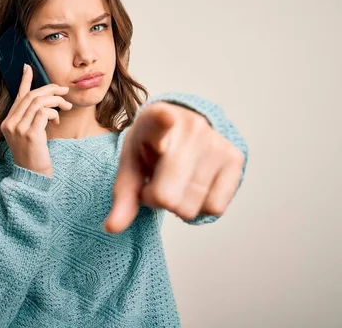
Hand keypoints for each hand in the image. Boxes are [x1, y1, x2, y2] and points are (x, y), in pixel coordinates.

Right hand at [0, 64, 72, 177]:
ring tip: (65, 107)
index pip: (17, 97)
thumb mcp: (30, 135)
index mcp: (8, 123)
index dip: (24, 81)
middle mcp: (10, 124)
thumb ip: (32, 118)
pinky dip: (54, 112)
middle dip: (50, 90)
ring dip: (56, 101)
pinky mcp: (30, 134)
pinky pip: (44, 113)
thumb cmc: (35, 156)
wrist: (33, 177)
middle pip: (31, 96)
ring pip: (39, 102)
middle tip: (64, 91)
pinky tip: (58, 119)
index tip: (28, 68)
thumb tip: (45, 101)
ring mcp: (18, 129)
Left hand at [104, 102, 244, 232]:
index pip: (160, 121)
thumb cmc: (149, 148)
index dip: (162, 121)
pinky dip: (200, 206)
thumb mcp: (130, 165)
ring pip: (190, 207)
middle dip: (156, 199)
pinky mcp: (235, 157)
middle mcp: (190, 127)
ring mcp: (215, 141)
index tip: (165, 118)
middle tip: (156, 181)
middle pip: (167, 197)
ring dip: (178, 203)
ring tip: (175, 180)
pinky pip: (214, 208)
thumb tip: (112, 228)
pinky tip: (193, 185)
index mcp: (154, 119)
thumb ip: (122, 196)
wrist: (181, 127)